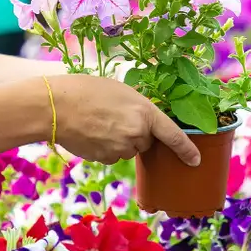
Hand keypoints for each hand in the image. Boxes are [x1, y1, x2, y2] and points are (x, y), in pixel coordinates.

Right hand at [46, 74, 200, 166]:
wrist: (55, 105)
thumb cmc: (86, 90)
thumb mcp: (120, 91)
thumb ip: (137, 109)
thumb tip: (142, 126)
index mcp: (145, 113)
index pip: (173, 136)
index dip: (187, 149)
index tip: (195, 161)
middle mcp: (137, 134)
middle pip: (145, 142)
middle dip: (135, 134)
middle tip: (113, 116)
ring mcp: (120, 149)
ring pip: (127, 150)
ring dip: (119, 141)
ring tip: (98, 122)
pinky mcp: (104, 159)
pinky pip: (111, 156)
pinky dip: (104, 148)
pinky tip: (90, 133)